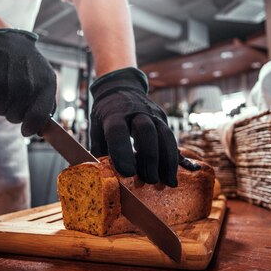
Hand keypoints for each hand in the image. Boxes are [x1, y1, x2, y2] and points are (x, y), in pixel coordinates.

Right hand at [0, 28, 55, 135]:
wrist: (8, 43)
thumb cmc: (29, 66)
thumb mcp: (46, 79)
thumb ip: (46, 104)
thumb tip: (40, 128)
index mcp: (45, 83)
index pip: (38, 116)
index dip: (31, 127)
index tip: (26, 130)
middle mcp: (27, 83)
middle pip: (15, 117)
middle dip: (14, 114)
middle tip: (15, 102)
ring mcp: (7, 81)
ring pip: (0, 111)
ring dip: (2, 106)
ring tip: (6, 90)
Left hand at [90, 67, 197, 186]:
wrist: (120, 87)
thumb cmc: (105, 113)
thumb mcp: (96, 126)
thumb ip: (99, 149)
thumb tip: (99, 175)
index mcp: (113, 113)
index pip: (118, 131)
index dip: (122, 152)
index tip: (127, 173)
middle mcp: (135, 112)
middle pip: (147, 132)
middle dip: (150, 158)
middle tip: (149, 180)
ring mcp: (152, 114)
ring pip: (165, 135)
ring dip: (168, 160)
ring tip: (168, 183)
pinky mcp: (163, 118)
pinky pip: (171, 138)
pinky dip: (174, 158)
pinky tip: (173, 175)